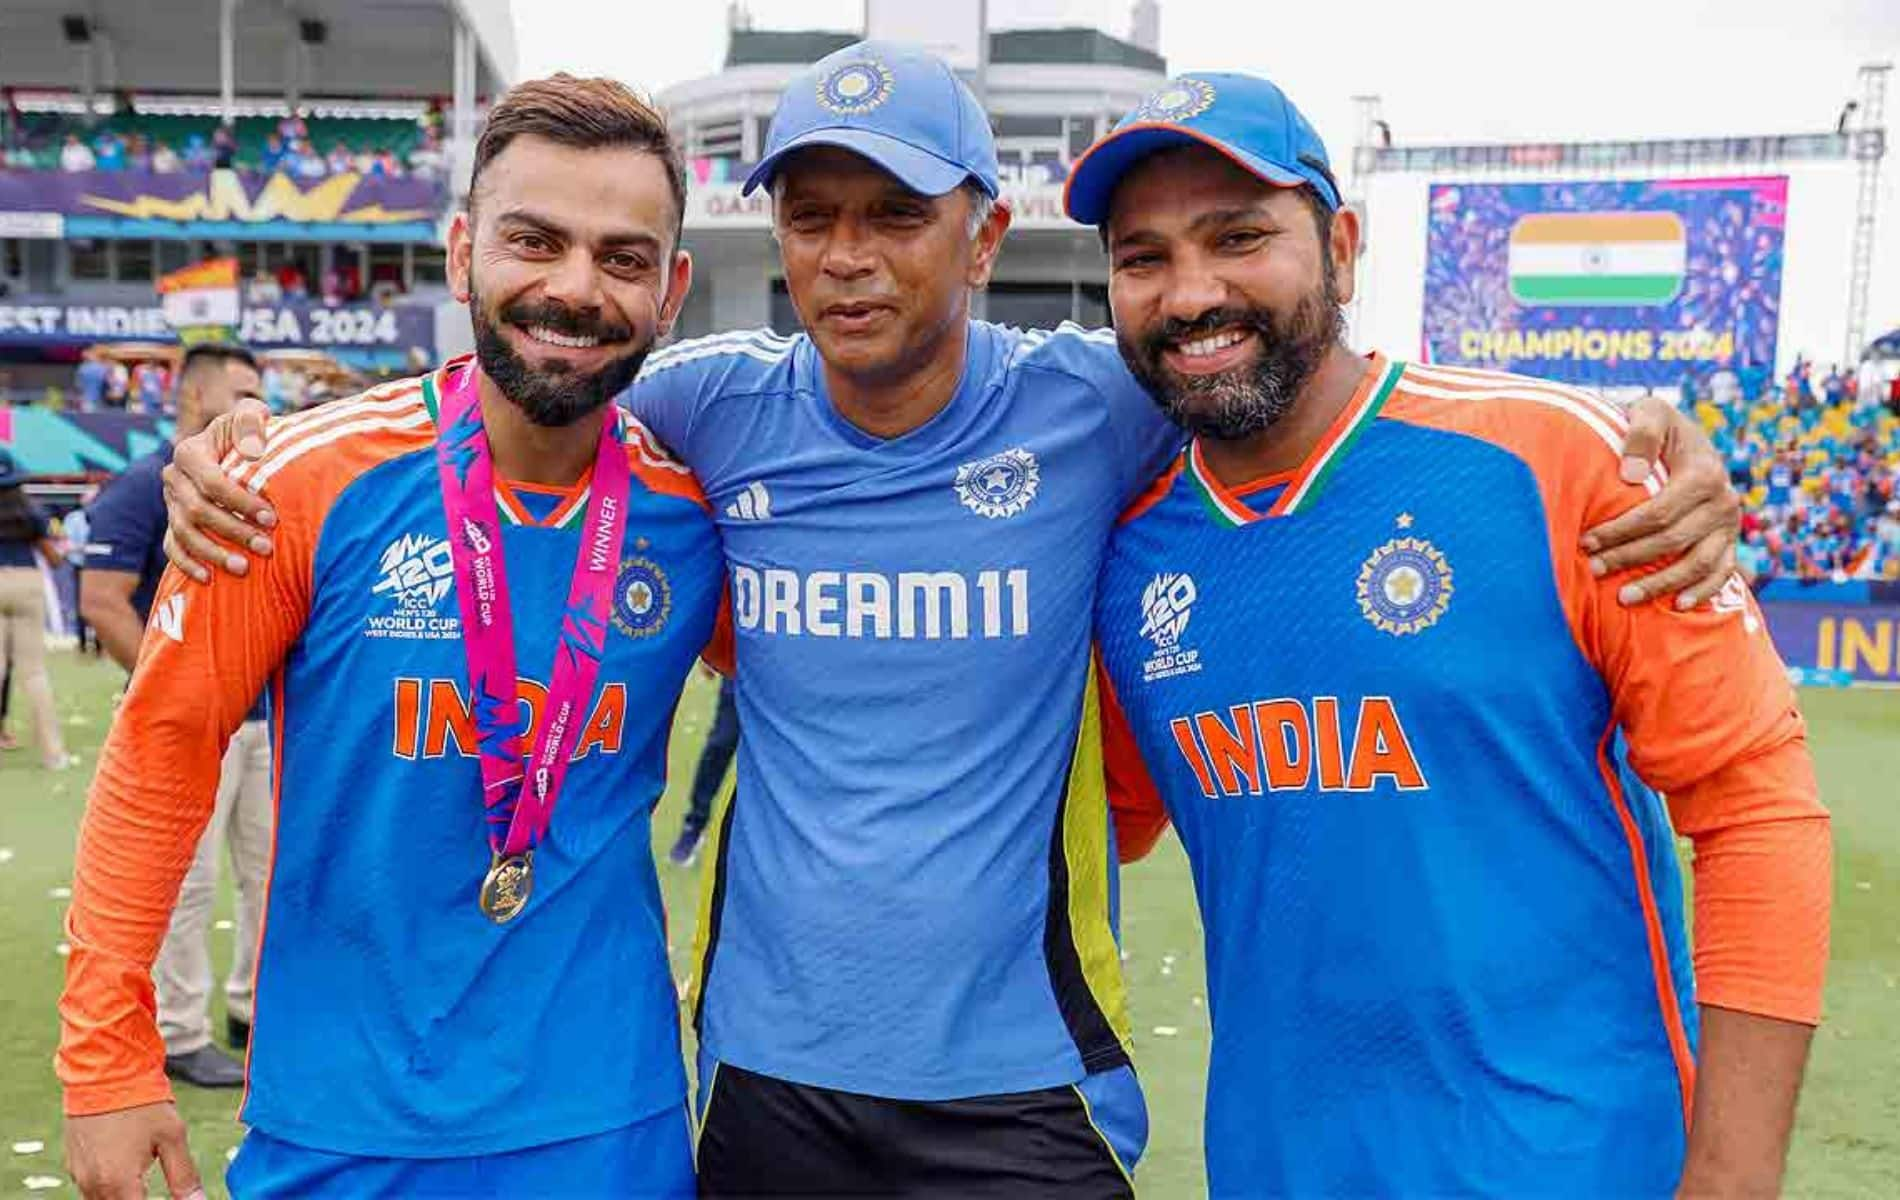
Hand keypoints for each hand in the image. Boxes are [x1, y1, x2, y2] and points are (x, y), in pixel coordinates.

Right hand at [65, 1102, 202, 1199]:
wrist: (105, 1072)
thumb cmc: (142, 1101)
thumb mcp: (172, 1137)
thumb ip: (184, 1176)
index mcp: (118, 1183)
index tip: (167, 1195)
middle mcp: (93, 1185)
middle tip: (153, 1186)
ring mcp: (79, 1175)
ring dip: (124, 1196)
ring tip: (143, 1178)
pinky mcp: (73, 1164)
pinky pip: (90, 1189)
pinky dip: (109, 1187)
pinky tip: (126, 1168)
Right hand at [160, 399, 274, 581]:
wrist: (235, 448)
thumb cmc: (249, 431)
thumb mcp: (251, 415)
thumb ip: (252, 420)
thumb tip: (253, 448)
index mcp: (189, 452)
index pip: (211, 481)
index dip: (240, 501)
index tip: (270, 518)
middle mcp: (174, 478)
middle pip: (198, 510)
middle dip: (233, 531)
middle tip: (266, 547)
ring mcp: (170, 502)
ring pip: (184, 533)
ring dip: (213, 553)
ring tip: (244, 568)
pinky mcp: (172, 522)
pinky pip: (172, 547)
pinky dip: (188, 564)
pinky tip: (208, 578)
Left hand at [1581, 395, 1740, 608]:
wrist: (1681, 437)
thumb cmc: (1655, 426)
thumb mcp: (1648, 413)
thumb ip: (1641, 434)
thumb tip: (1631, 476)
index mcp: (1705, 472)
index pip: (1658, 513)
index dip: (1621, 531)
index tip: (1586, 541)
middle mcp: (1724, 501)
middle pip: (1673, 541)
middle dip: (1630, 558)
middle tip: (1594, 568)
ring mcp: (1729, 524)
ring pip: (1698, 563)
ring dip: (1660, 584)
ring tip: (1624, 597)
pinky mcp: (1730, 540)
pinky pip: (1722, 572)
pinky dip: (1702, 590)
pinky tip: (1676, 605)